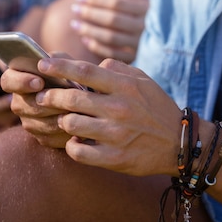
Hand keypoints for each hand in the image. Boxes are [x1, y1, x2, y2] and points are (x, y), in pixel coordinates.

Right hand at [1, 65, 72, 147]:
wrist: (87, 97)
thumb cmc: (73, 74)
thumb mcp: (67, 63)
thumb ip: (58, 61)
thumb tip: (48, 63)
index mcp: (19, 78)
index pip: (8, 80)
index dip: (21, 82)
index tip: (39, 82)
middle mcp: (19, 101)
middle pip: (21, 106)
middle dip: (44, 103)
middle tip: (64, 101)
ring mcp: (28, 121)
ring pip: (35, 124)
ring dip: (55, 118)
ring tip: (74, 112)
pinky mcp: (41, 137)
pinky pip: (47, 138)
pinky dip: (63, 132)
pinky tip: (78, 126)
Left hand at [31, 56, 181, 176]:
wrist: (179, 143)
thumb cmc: (156, 107)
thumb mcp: (142, 79)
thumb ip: (116, 68)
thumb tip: (90, 65)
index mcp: (125, 86)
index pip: (85, 71)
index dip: (60, 66)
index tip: (42, 63)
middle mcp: (119, 108)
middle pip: (72, 98)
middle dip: (50, 96)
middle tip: (42, 96)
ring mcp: (116, 135)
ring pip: (71, 124)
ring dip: (62, 120)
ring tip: (63, 119)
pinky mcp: (114, 158)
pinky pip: (79, 152)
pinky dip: (71, 145)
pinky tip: (75, 141)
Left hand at [70, 0, 147, 62]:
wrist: (171, 43)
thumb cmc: (150, 19)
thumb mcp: (143, 5)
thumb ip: (124, 2)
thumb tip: (95, 1)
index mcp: (146, 9)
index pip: (116, 3)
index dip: (96, 0)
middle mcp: (145, 27)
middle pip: (112, 19)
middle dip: (90, 13)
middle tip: (74, 10)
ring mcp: (141, 44)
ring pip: (110, 37)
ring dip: (89, 30)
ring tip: (75, 24)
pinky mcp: (137, 58)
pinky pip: (113, 53)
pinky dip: (97, 47)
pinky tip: (85, 40)